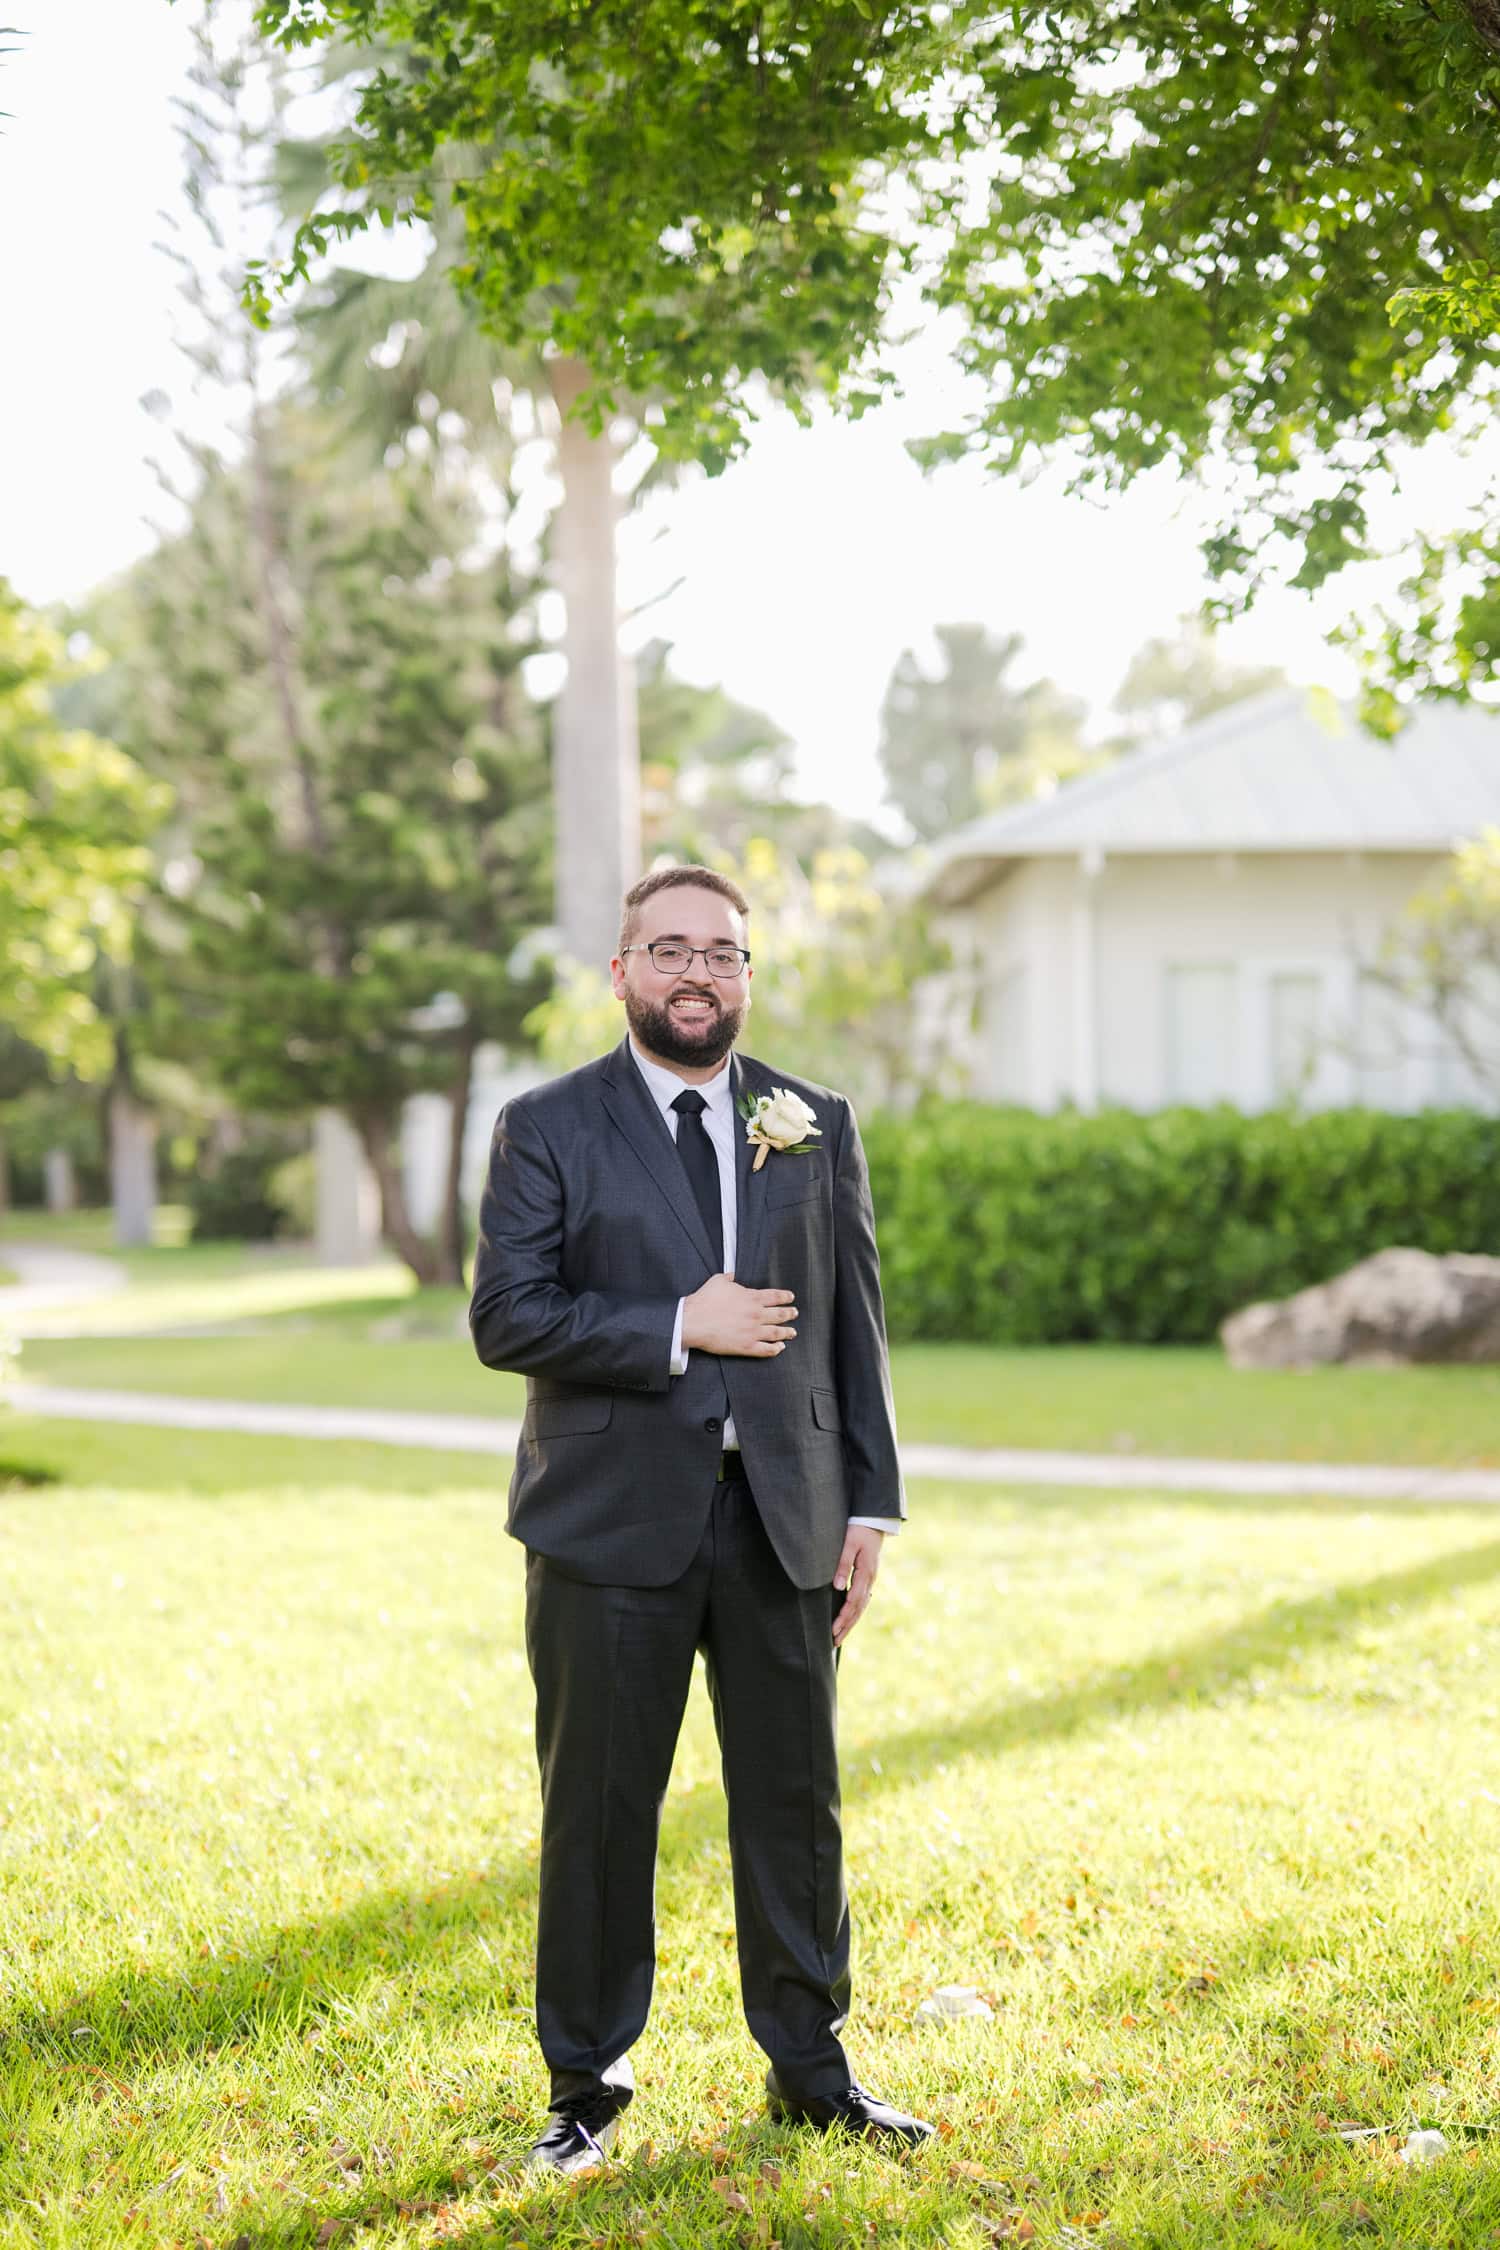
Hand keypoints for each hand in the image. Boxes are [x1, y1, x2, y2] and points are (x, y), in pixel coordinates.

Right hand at [681, 1275, 797, 1357]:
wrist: (694, 1321)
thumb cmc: (704, 1301)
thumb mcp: (718, 1281)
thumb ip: (729, 1277)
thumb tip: (733, 1275)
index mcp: (751, 1298)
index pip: (775, 1297)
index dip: (786, 1297)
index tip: (791, 1298)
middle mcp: (756, 1314)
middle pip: (780, 1314)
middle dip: (790, 1314)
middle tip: (794, 1313)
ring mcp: (753, 1331)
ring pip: (777, 1332)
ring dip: (787, 1332)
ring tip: (792, 1332)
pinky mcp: (746, 1346)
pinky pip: (766, 1349)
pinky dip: (776, 1349)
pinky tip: (780, 1347)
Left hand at [831, 1524, 882, 1646]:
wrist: (874, 1521)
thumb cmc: (859, 1530)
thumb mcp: (849, 1544)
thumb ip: (843, 1564)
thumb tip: (837, 1586)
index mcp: (866, 1573)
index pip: (854, 1601)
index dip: (843, 1617)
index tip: (833, 1629)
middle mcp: (870, 1580)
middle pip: (858, 1609)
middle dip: (846, 1626)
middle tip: (834, 1641)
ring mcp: (870, 1580)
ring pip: (861, 1607)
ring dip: (850, 1623)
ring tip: (839, 1637)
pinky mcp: (868, 1578)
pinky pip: (862, 1600)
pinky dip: (855, 1613)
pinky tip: (849, 1621)